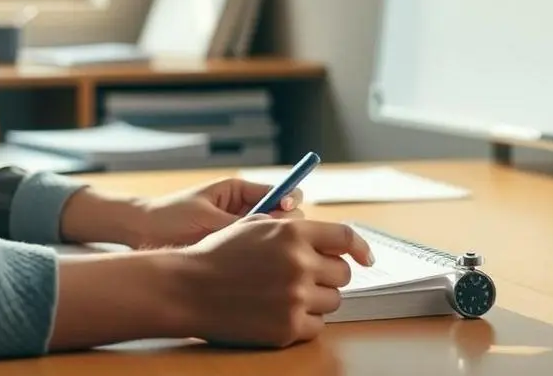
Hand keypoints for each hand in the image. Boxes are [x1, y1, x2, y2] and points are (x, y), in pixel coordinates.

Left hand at [129, 177, 304, 248]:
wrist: (139, 233)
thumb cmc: (168, 218)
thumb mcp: (207, 219)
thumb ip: (240, 224)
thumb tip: (274, 227)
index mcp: (240, 191)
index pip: (283, 194)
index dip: (290, 205)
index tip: (287, 213)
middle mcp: (245, 210)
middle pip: (284, 219)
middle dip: (285, 230)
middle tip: (273, 241)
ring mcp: (240, 231)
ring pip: (272, 239)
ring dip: (271, 248)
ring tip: (258, 258)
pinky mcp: (232, 251)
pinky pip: (255, 255)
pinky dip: (258, 262)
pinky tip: (252, 271)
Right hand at [175, 217, 373, 347]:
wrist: (187, 288)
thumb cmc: (217, 255)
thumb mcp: (253, 225)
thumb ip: (292, 229)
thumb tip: (328, 240)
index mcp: (292, 233)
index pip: (345, 238)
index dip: (360, 248)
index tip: (366, 258)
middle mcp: (299, 263)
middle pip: (343, 273)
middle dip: (327, 275)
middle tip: (305, 279)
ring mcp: (295, 297)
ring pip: (332, 301)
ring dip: (315, 299)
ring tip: (285, 296)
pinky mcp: (288, 327)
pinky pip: (317, 326)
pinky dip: (304, 322)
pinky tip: (279, 313)